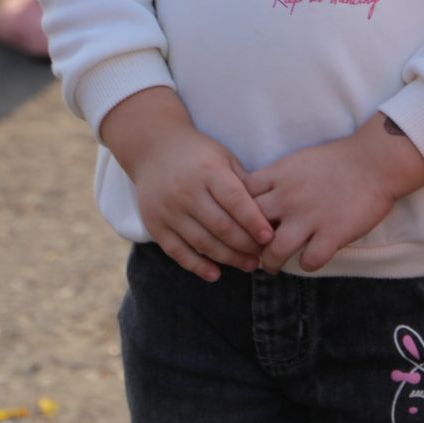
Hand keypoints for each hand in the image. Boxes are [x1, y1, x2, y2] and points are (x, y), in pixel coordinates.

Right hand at [102, 88, 271, 280]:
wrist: (153, 148)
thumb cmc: (198, 154)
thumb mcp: (224, 157)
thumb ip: (243, 182)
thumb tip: (268, 209)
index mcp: (209, 172)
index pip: (235, 201)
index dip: (254, 222)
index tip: (270, 238)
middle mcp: (188, 192)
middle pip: (221, 226)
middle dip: (245, 245)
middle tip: (263, 255)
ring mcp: (169, 210)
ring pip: (202, 242)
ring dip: (227, 258)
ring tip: (248, 265)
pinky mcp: (155, 224)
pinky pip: (177, 251)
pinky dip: (196, 266)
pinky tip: (215, 274)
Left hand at [246, 114, 423, 272]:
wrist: (376, 161)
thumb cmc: (339, 159)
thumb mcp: (299, 160)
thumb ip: (277, 179)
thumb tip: (260, 197)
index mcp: (279, 175)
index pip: (239, 198)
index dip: (236, 213)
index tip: (241, 222)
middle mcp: (288, 197)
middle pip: (249, 229)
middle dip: (247, 243)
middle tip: (251, 250)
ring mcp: (310, 217)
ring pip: (274, 252)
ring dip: (270, 262)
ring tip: (272, 265)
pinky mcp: (332, 234)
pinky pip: (309, 261)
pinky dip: (307, 263)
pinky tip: (311, 257)